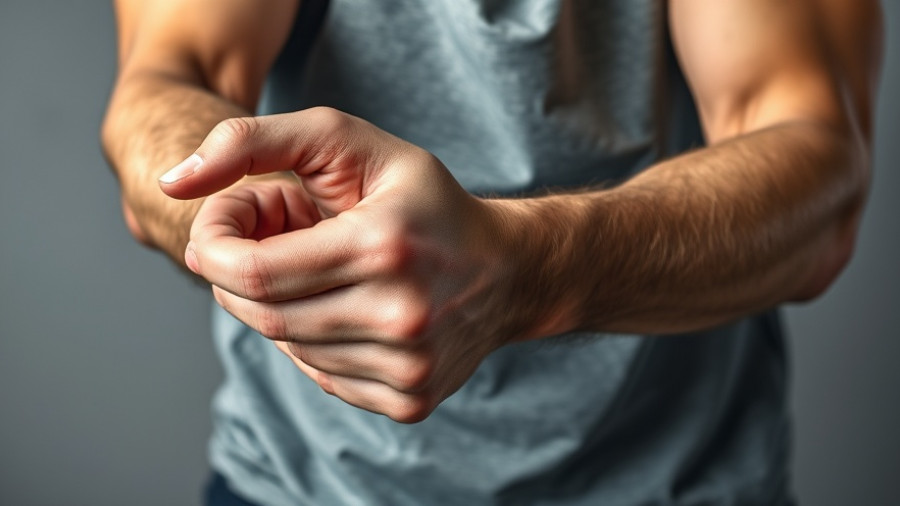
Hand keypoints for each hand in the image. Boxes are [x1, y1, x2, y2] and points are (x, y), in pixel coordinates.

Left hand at [160, 108, 538, 422]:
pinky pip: (321, 375)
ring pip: (289, 346)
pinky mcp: (410, 398)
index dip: (217, 247)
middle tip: (263, 242)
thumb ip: (252, 141)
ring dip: (280, 306)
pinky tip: (343, 306)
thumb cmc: (424, 201)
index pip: (254, 273)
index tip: (222, 223)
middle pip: (264, 316)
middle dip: (241, 276)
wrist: (507, 270)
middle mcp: (400, 315)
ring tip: (318, 269)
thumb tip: (171, 182)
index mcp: (385, 246)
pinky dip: (313, 339)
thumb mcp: (347, 142)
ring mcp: (408, 366)